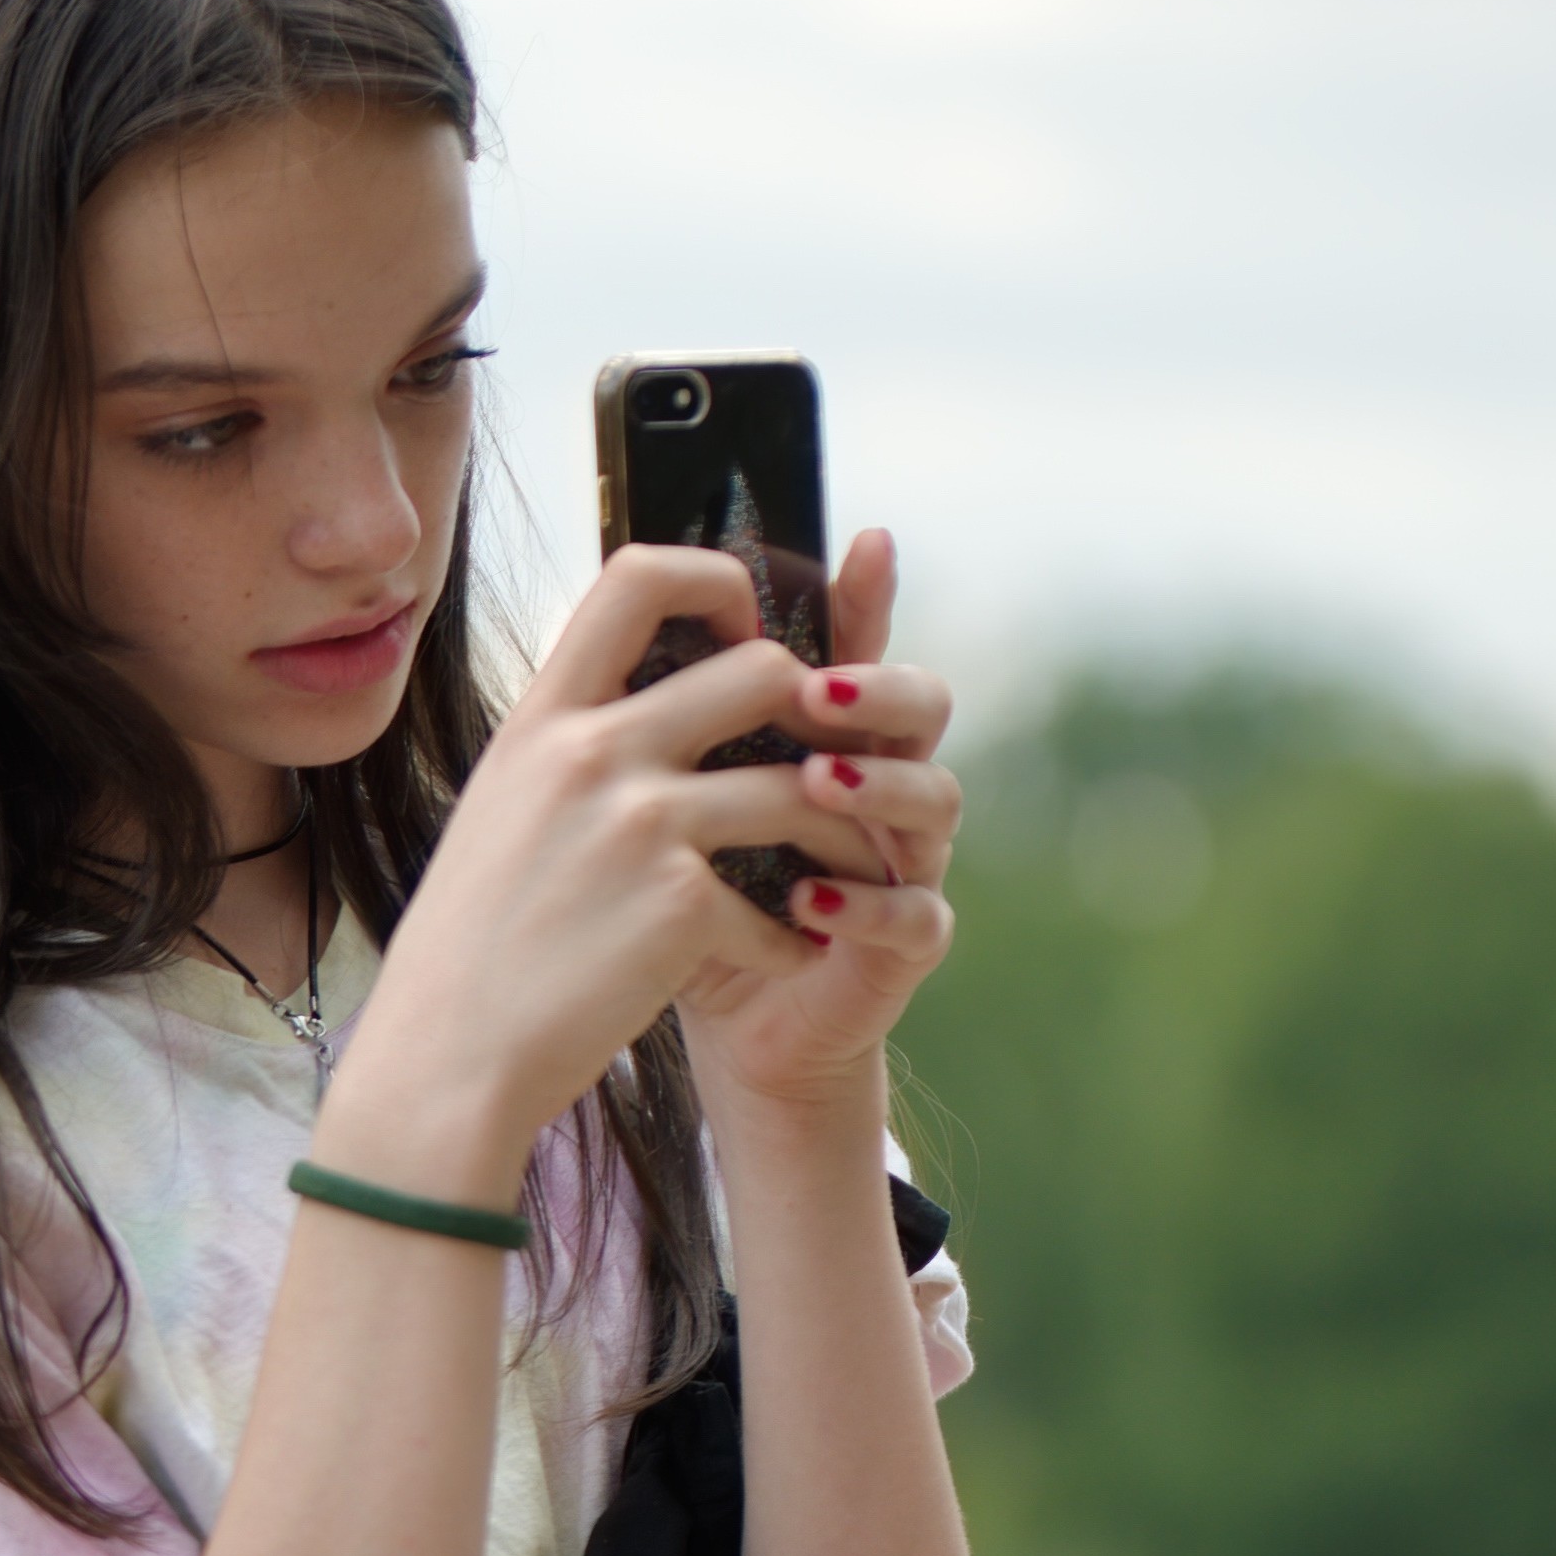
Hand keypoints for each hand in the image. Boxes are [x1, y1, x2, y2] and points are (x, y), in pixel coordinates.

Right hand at [321, 540, 922, 1187]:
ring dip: (829, 838)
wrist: (445, 1057)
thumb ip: (568, 745)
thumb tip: (644, 689)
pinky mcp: (682, 906)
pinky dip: (787, 942)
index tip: (741, 635)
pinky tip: (765, 961)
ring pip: (804, 787)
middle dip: (811, 721)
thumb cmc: (472, 944)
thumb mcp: (500, 809)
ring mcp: (640, 826)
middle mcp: (592, 754)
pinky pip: (782, 907)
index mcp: (543, 720)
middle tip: (804, 772)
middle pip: (765, 671)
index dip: (720, 583)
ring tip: (817, 876)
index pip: (641, 576)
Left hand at [671, 526, 959, 1116]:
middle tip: (817, 691)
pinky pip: (917, 916)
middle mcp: (882, 788)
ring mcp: (905, 862)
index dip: (869, 600)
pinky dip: (868, 905)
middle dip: (880, 692)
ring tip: (814, 782)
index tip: (867, 541)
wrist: (708, 1014)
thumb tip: (619, 606)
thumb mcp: (665, 795)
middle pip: (923, 709)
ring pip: (936, 803)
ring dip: (877, 788)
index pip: (856, 653)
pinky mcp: (906, 946)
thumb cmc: (683, 891)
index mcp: (829, 739)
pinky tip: (811, 900)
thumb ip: (669, 717)